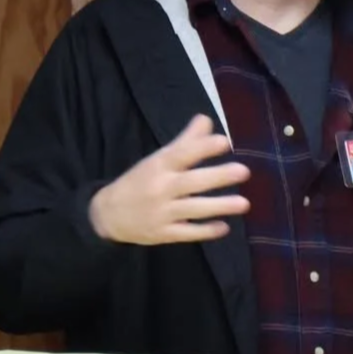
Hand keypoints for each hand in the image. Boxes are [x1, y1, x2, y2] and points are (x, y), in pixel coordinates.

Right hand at [89, 114, 249, 244]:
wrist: (108, 214)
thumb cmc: (139, 181)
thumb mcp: (158, 159)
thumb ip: (185, 141)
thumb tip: (206, 120)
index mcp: (159, 166)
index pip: (181, 154)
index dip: (202, 147)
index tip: (224, 142)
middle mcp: (160, 188)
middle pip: (192, 182)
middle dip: (218, 176)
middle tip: (244, 171)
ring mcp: (162, 212)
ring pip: (193, 209)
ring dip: (219, 206)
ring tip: (244, 203)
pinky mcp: (163, 234)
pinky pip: (187, 233)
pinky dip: (205, 231)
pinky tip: (225, 227)